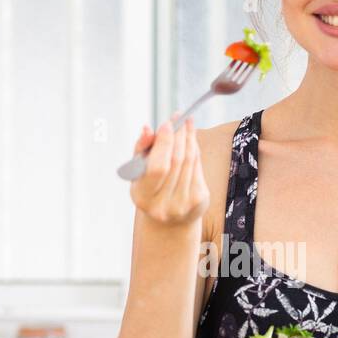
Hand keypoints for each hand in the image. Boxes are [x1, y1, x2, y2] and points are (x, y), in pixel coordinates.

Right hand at [130, 112, 209, 227]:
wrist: (168, 220)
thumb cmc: (150, 188)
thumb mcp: (138, 171)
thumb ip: (141, 149)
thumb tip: (148, 129)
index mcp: (143, 198)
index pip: (158, 167)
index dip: (164, 143)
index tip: (167, 124)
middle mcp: (164, 205)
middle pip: (176, 161)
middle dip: (178, 135)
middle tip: (178, 117)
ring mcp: (183, 204)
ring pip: (190, 161)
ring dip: (189, 138)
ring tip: (186, 123)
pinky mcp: (199, 200)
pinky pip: (198, 167)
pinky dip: (195, 149)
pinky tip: (191, 138)